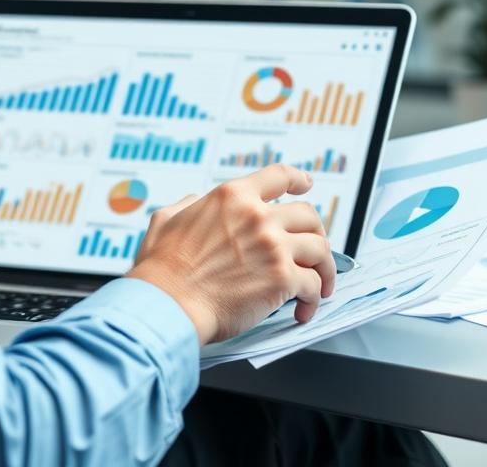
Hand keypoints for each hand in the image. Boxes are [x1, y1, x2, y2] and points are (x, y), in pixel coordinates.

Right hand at [127, 165, 334, 344]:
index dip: (298, 178)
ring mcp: (273, 246)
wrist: (167, 305)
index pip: (278, 176)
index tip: (307, 184)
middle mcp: (257, 215)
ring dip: (323, 268)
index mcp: (232, 196)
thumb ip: (187, 205)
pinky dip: (313, 299)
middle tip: (314, 251)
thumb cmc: (162, 270)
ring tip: (318, 286)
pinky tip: (303, 310)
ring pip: (320, 248)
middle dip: (316, 233)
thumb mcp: (166, 219)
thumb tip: (196, 200)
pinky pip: (313, 284)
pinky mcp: (282, 278)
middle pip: (308, 214)